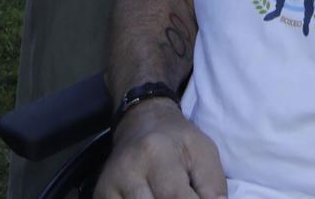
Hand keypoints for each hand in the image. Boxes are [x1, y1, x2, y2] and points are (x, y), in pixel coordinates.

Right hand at [96, 101, 227, 198]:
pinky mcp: (101, 194)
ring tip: (167, 197)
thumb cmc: (178, 141)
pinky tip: (153, 198)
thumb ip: (213, 187)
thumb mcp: (204, 152)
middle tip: (185, 198)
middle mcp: (129, 169)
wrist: (141, 122)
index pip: (175, 198)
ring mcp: (110, 184)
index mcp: (157, 153)